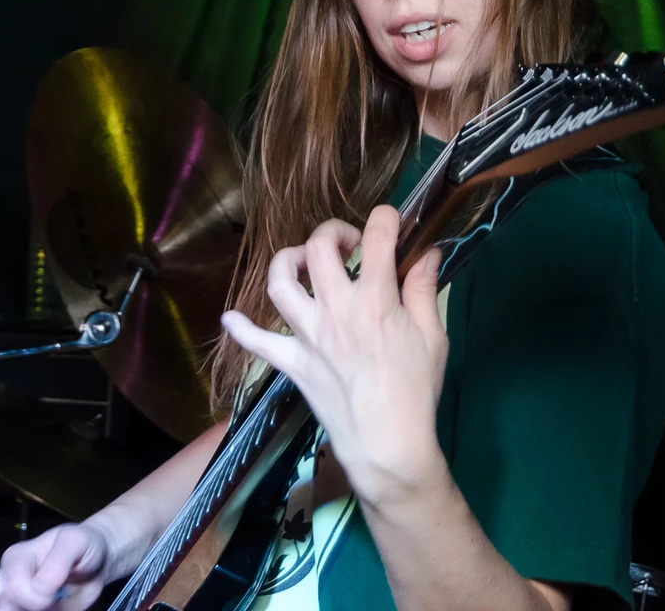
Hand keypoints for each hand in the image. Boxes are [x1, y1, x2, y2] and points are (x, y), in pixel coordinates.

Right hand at [0, 523, 109, 610]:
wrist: (97, 563)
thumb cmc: (82, 546)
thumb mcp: (75, 543)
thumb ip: (57, 562)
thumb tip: (41, 590)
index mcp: (15, 562)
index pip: (10, 588)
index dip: (32, 598)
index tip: (52, 597)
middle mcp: (6, 585)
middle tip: (29, 609)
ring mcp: (15, 604)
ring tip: (48, 609)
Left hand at [219, 206, 449, 507]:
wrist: (387, 445)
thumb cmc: (415, 391)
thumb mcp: (433, 336)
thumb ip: (424, 289)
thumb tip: (425, 251)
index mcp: (374, 300)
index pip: (377, 238)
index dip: (385, 218)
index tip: (391, 223)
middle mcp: (334, 309)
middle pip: (318, 249)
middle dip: (333, 232)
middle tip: (349, 244)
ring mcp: (307, 335)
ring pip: (279, 283)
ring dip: (287, 262)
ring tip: (304, 263)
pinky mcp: (292, 361)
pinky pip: (257, 343)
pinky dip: (241, 329)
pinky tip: (230, 318)